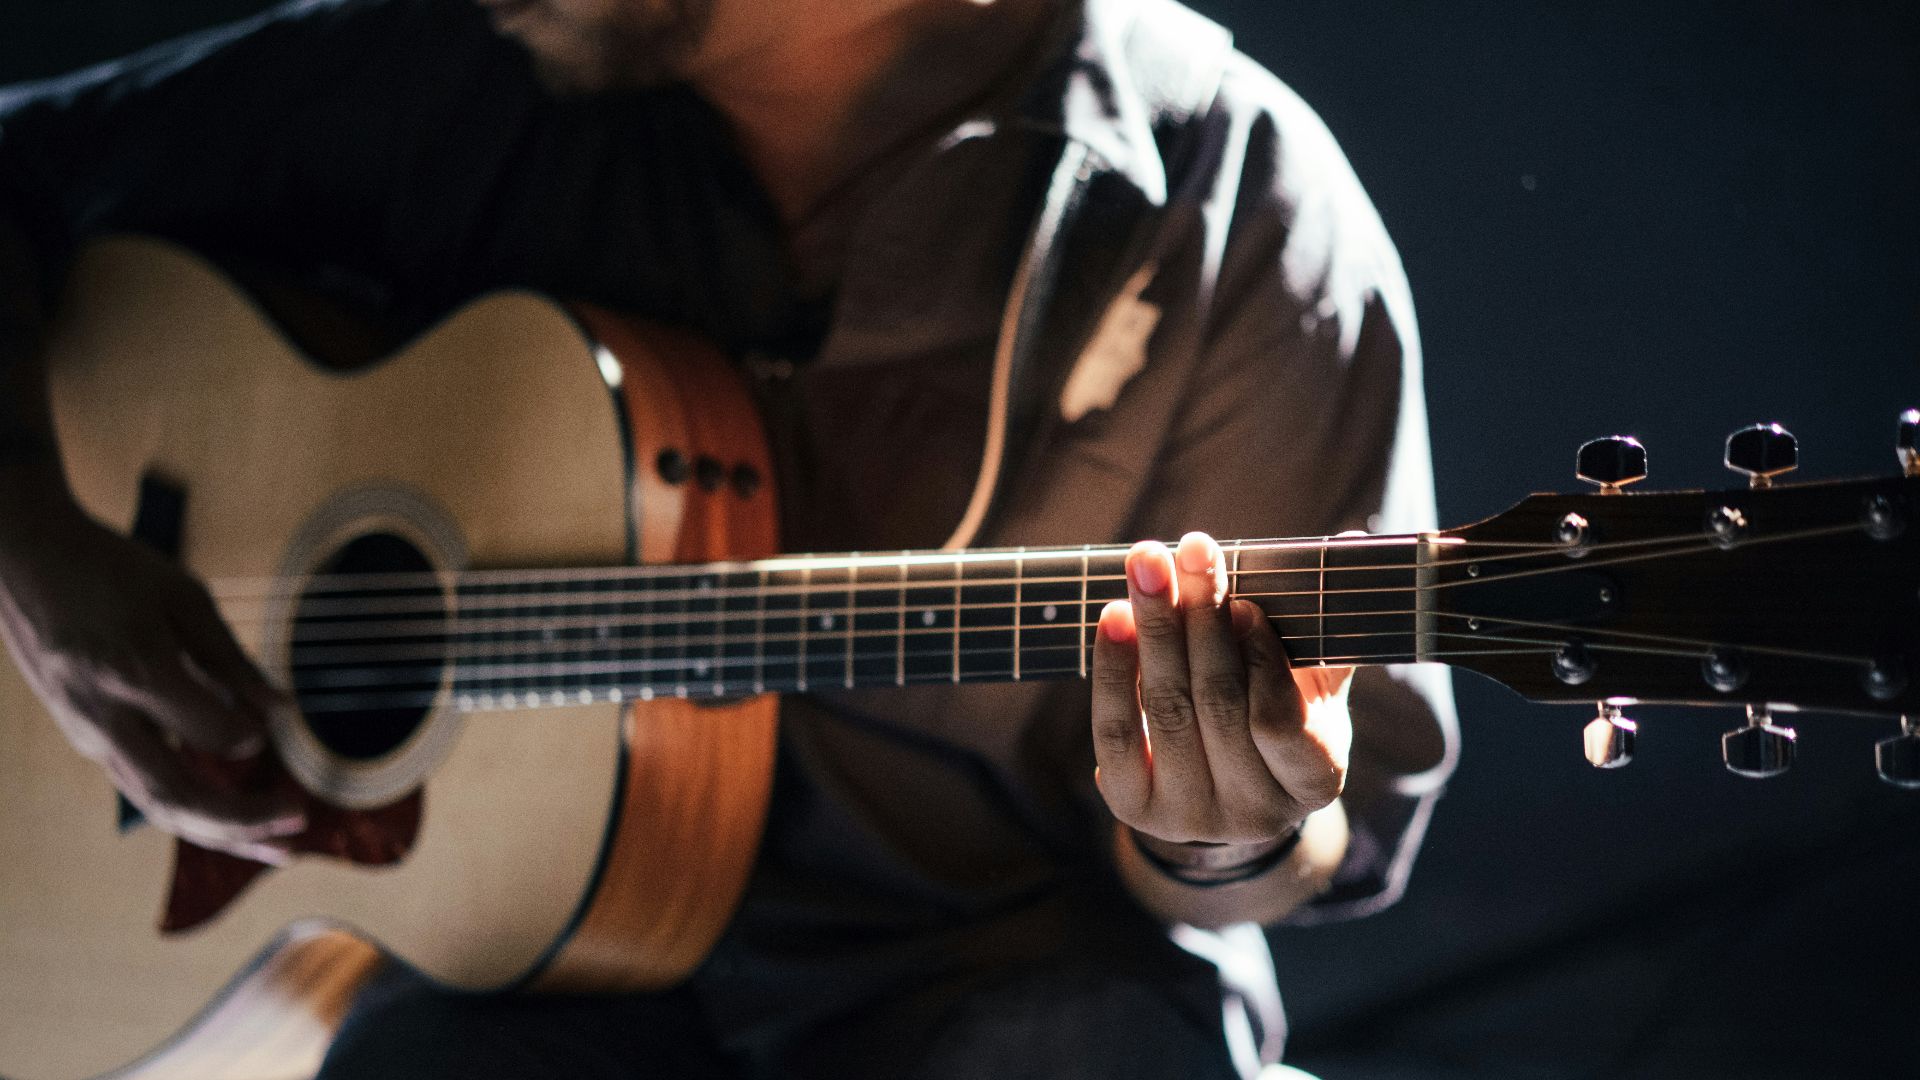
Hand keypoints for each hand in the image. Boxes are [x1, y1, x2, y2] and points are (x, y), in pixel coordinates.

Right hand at [0, 494, 304, 862]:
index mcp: (134, 672)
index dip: (248, 736)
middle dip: (241, 822)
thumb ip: (231, 659)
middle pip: (176, 795)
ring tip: (280, 848)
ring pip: (157, 804)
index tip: (277, 724)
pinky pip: (144, 788)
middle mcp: (106, 717)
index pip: (207, 731)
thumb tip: (282, 712)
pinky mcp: (88, 739)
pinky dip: (194, 811)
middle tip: (300, 825)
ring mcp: (90, 734)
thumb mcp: (182, 597)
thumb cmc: (111, 570)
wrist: (24, 561)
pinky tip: (236, 821)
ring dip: (222, 833)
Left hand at [1091, 532, 1350, 847]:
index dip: (1261, 661)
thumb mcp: (1311, 684)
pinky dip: (1114, 669)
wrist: (1220, 786)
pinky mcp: (1133, 807)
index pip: (1281, 723)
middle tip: (1192, 550)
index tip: (1246, 604)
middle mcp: (1254, 813)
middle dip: (1202, 619)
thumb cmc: (1276, 715)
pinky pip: (1116, 731)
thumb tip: (1353, 541)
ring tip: (1148, 565)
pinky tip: (1115, 616)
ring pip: (1166, 710)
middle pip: (1217, 704)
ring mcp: (1190, 816)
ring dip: (1155, 628)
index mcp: (1314, 781)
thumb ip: (1323, 626)